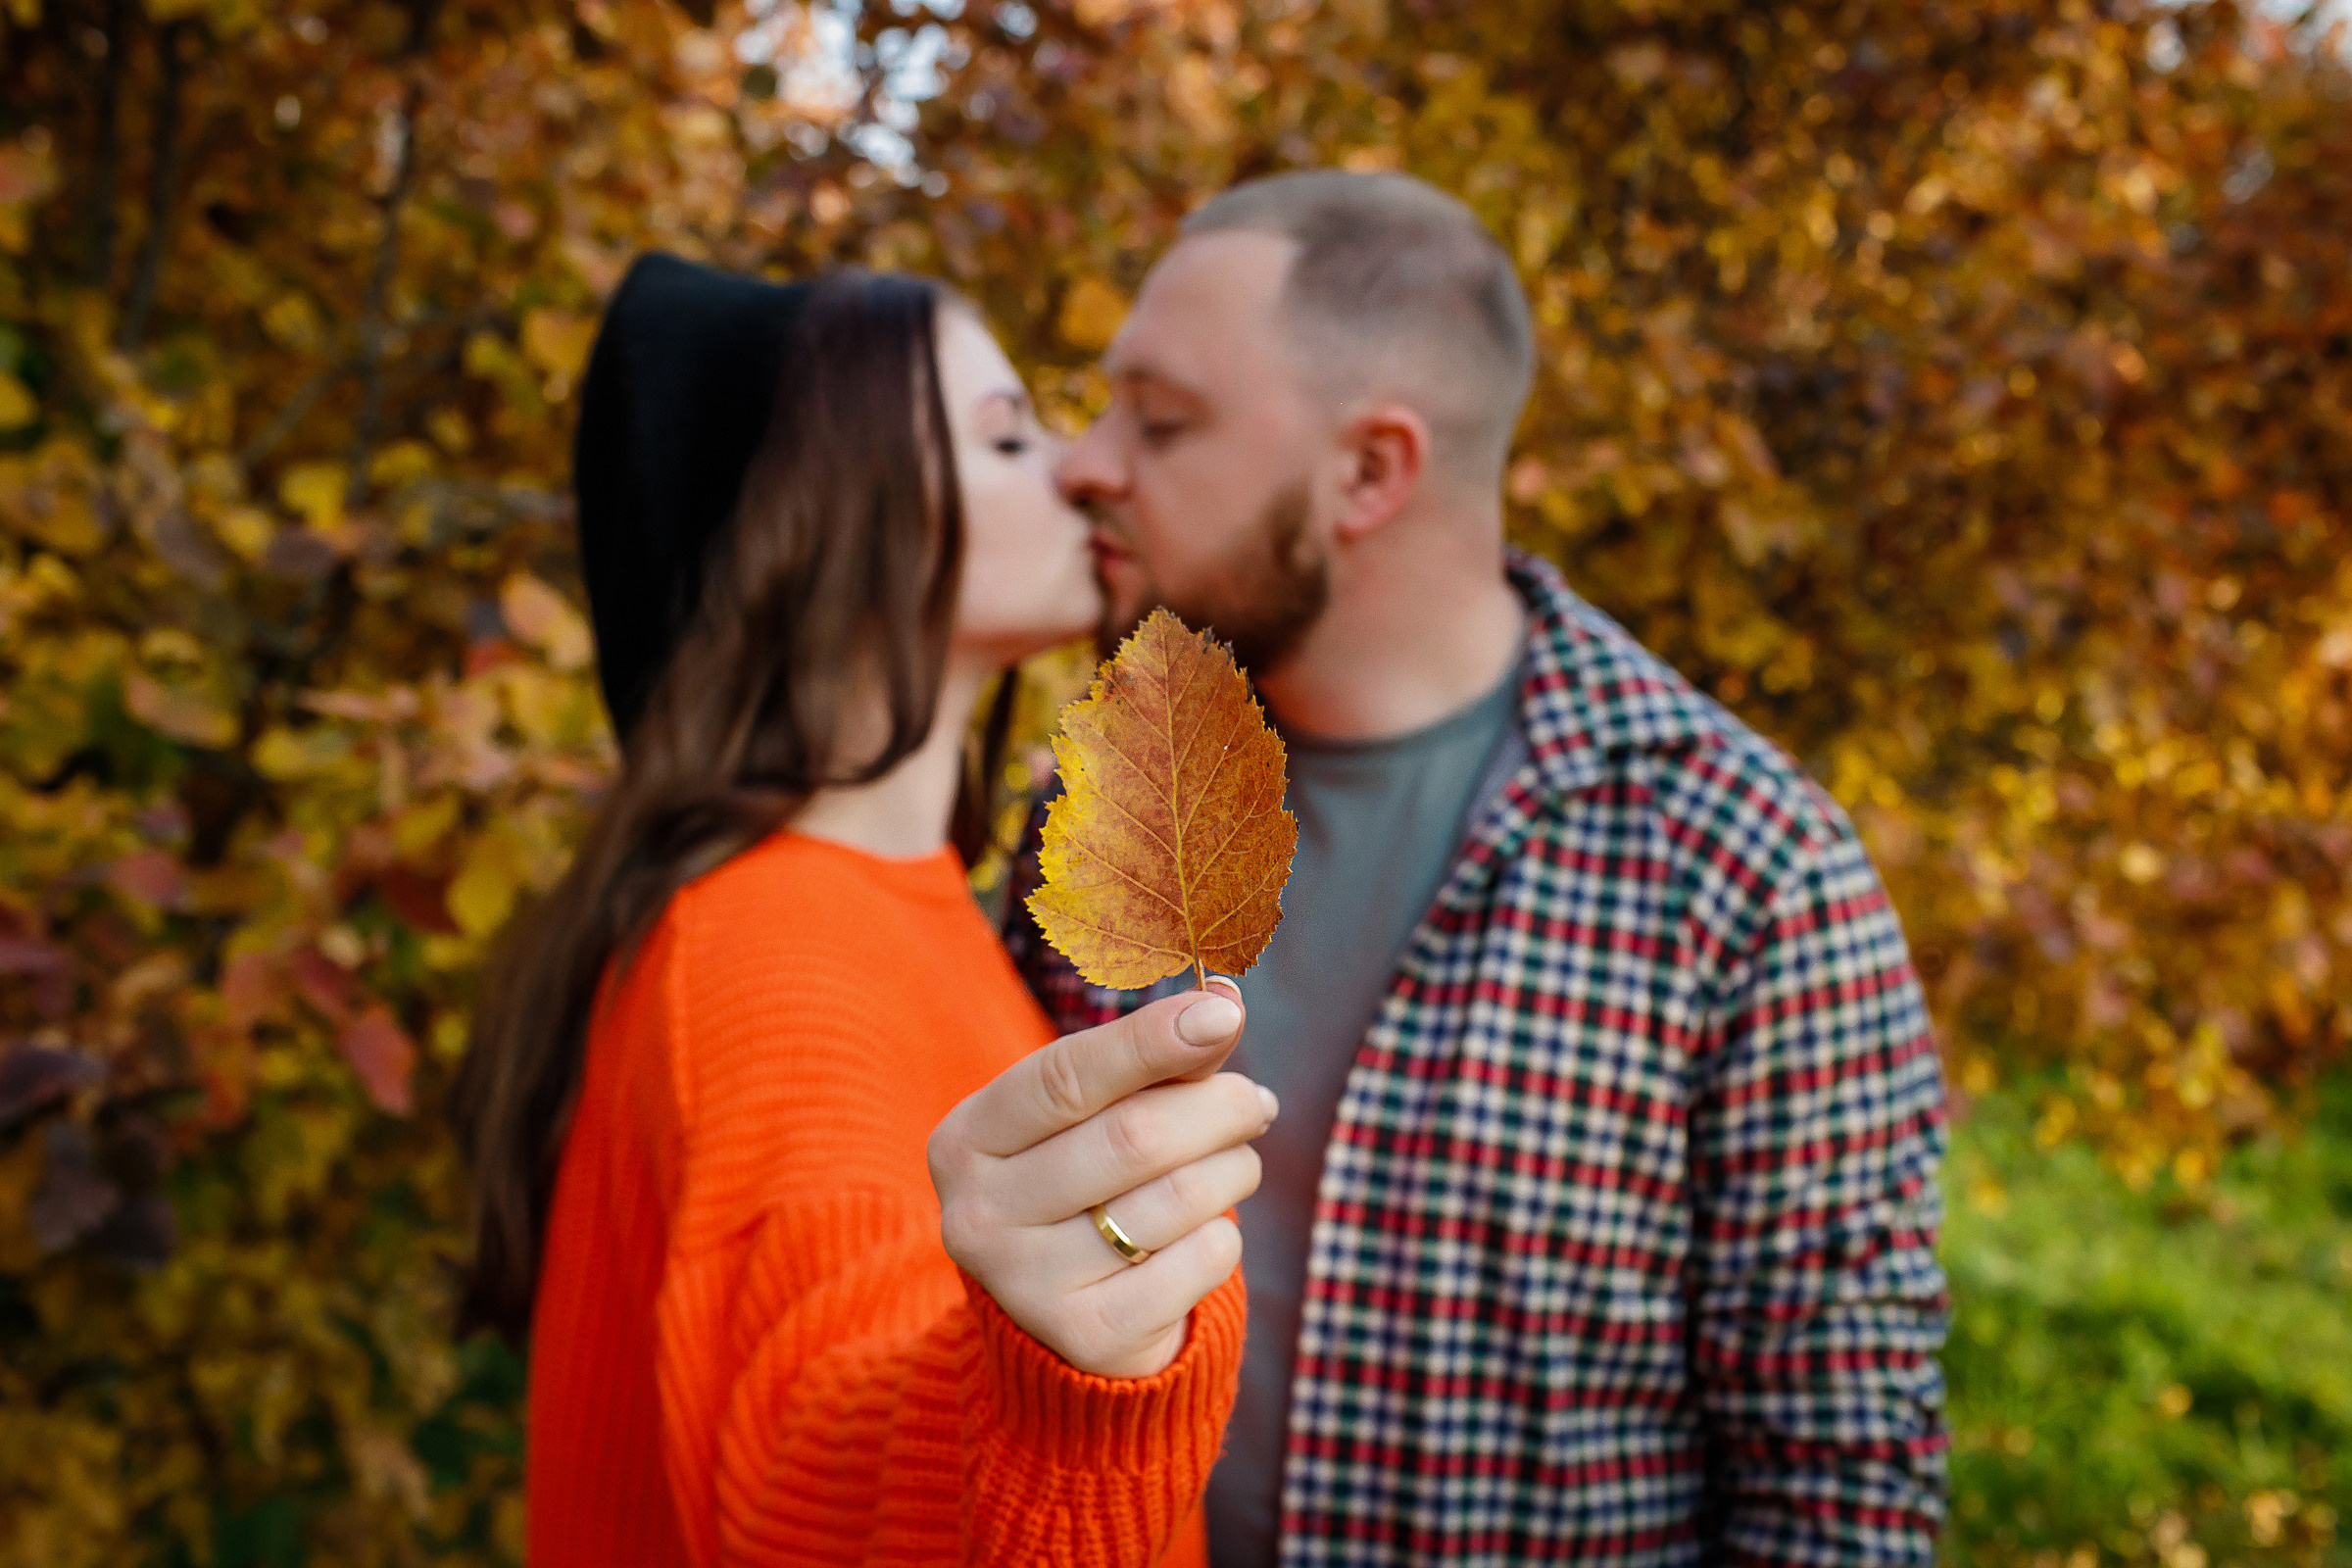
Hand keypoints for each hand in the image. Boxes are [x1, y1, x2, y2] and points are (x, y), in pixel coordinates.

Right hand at [927, 978, 1275, 1378]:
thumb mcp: (1098, 1115)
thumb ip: (1158, 1057)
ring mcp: (1025, 1285)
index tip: (1225, 1014)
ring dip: (1233, 1170)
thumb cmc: (1087, 1183)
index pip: (1066, 1076)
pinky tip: (1204, 1233)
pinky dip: (1223, 1236)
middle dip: (1219, 1109)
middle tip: (1256, 1102)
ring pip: (1177, 1198)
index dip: (1151, 1041)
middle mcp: (978, 1214)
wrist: (1062, 1316)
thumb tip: (1224, 1000)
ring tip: (1235, 1165)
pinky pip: (1198, 1262)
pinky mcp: (1086, 1338)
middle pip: (1134, 1138)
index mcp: (967, 1138)